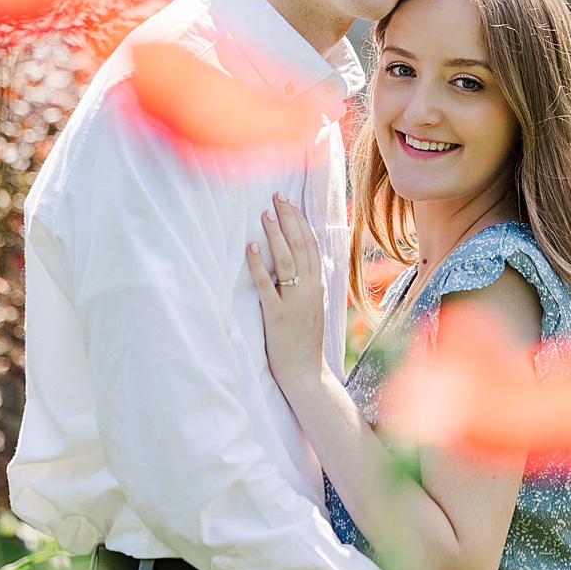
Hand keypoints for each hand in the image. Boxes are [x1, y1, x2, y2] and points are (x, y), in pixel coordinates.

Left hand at [245, 194, 326, 388]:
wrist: (306, 373)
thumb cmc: (305, 341)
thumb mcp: (312, 307)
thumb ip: (307, 284)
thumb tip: (297, 261)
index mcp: (319, 286)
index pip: (311, 245)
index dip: (300, 222)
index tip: (289, 202)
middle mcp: (310, 290)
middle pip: (301, 246)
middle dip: (289, 219)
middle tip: (277, 196)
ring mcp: (294, 302)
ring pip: (287, 261)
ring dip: (276, 235)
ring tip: (265, 214)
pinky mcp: (277, 316)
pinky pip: (267, 285)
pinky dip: (259, 264)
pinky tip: (252, 247)